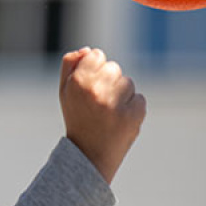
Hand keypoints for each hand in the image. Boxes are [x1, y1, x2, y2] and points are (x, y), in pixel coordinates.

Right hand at [59, 47, 145, 183]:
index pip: (97, 55)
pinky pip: (140, 99)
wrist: (89, 156)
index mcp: (78, 82)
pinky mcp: (134, 115)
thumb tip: (88, 49)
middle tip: (99, 104)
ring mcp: (116, 103)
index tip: (89, 87)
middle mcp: (96, 90)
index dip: (94, 70)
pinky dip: (133, 109)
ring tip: (109, 114)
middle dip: (109, 82)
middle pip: (114, 68)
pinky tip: (119, 121)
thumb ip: (70, 65)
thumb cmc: (77, 119)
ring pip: (128, 83)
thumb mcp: (65, 92)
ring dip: (122, 96)